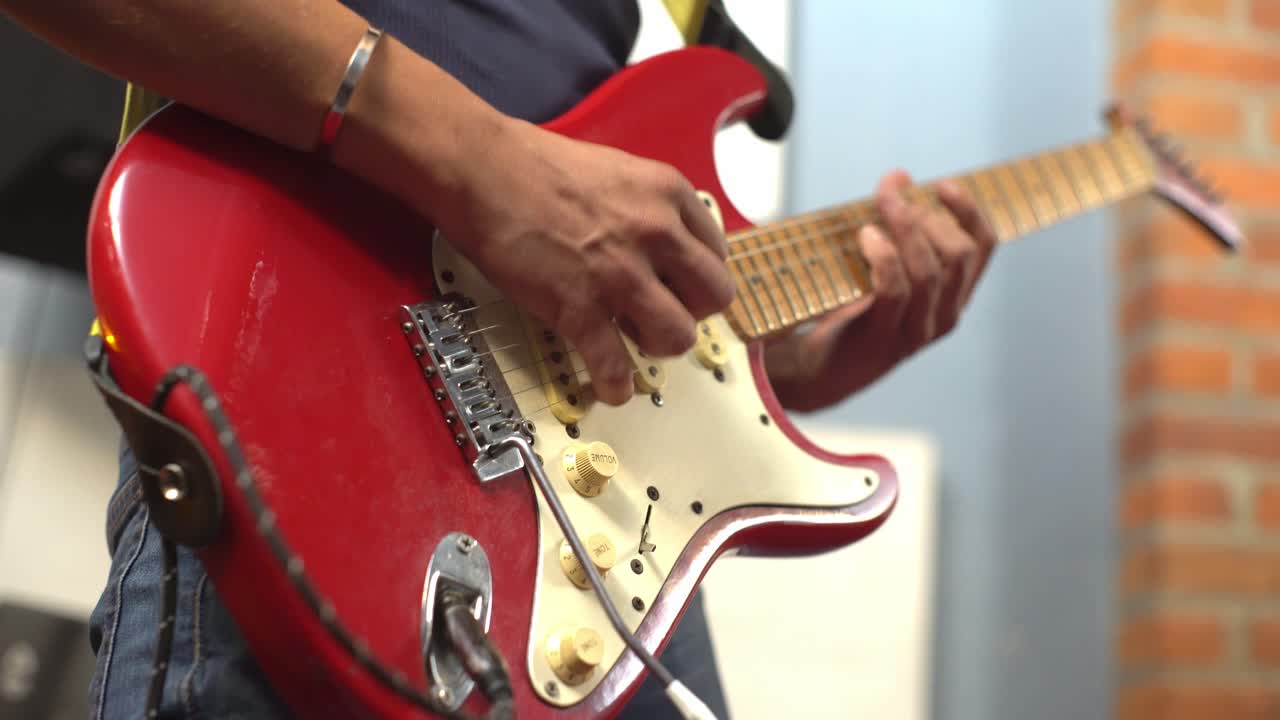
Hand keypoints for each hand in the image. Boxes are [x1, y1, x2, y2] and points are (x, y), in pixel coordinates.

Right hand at [429, 117, 734, 404]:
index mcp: (667, 193)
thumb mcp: (617, 170)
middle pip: (713, 298)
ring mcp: (619, 274)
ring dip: (658, 346)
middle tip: (664, 313)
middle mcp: (655, 233)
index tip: (683, 288)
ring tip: (634, 341)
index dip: (698, 277)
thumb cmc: (533, 165)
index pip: (717, 253)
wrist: (480, 169)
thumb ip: (648, 208)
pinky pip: (614, 365)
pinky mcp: (579, 308)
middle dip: (691, 313)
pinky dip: (615, 385)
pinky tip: (611, 385)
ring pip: (678, 336)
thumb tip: (662, 247)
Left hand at [765, 170, 995, 411]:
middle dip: (925, 216)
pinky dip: (883, 257)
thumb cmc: (850, 307)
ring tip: (879, 209)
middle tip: (890, 197)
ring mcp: (917, 331)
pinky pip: (895, 290)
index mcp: (953, 294)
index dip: (969, 211)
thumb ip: (895, 225)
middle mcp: (945, 314)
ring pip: (929, 271)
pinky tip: (866, 237)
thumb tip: (900, 177)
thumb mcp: (880, 262)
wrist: (818, 366)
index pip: (983, 247)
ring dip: (905, 230)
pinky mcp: (885, 339)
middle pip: (958, 254)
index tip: (942, 185)